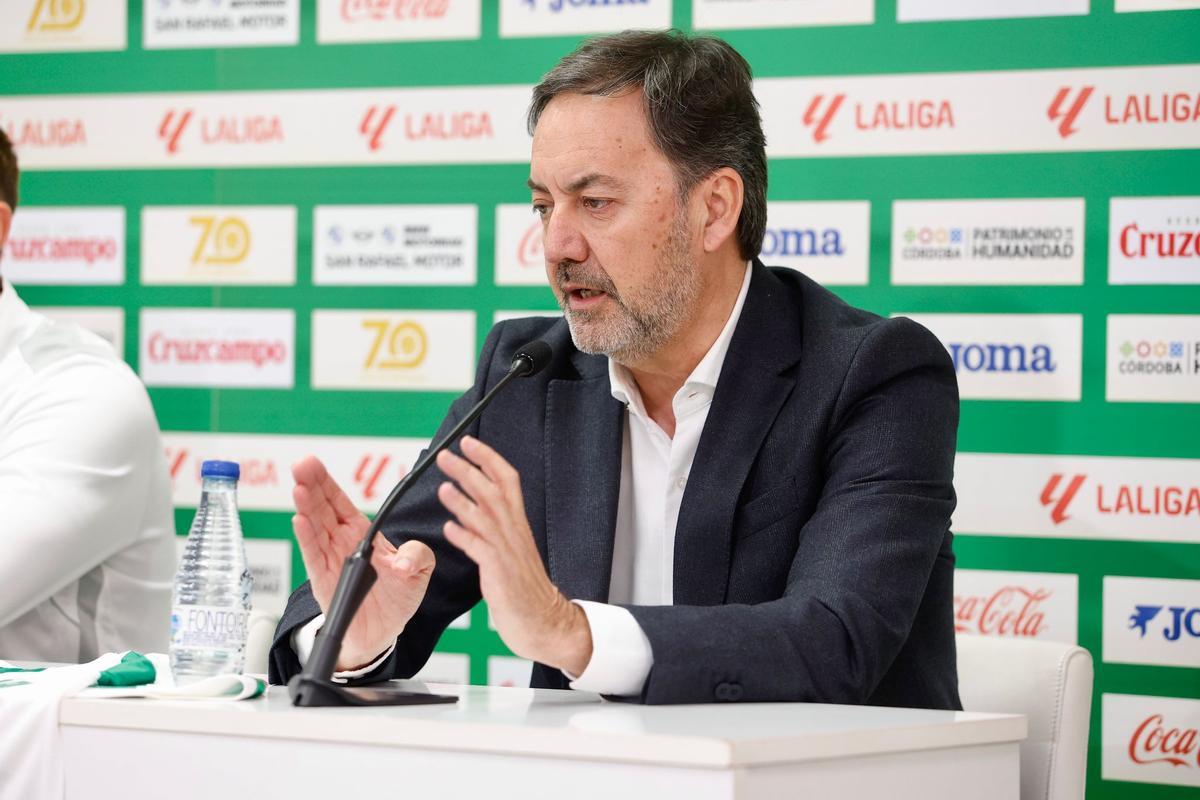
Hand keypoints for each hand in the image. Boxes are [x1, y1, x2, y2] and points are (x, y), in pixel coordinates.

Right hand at [291, 456, 434, 670]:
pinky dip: (306, 539)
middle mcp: (341, 542)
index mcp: (361, 532)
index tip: (312, 463)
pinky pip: (314, 557)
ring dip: (306, 508)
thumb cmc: (396, 595)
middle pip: (322, 508)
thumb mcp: (418, 570)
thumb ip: (418, 556)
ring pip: (315, 528)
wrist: (383, 631)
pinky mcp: (324, 581)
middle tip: (300, 465)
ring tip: (299, 488)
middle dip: (311, 485)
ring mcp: (330, 560)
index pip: (339, 501)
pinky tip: (300, 521)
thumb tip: (407, 562)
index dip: (326, 482)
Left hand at [435, 436, 591, 674]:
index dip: (488, 459)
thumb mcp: (508, 553)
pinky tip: (449, 528)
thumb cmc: (525, 590)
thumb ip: (487, 532)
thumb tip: (462, 516)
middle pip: (493, 492)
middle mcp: (514, 533)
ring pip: (487, 516)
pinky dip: (465, 537)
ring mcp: (508, 553)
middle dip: (469, 470)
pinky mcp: (501, 574)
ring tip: (443, 485)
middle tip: (445, 455)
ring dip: (463, 499)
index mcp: (518, 525)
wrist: (546, 622)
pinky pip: (482, 550)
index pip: (507, 480)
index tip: (468, 443)